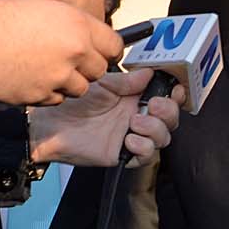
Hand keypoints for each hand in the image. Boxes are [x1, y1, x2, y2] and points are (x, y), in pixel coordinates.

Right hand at [0, 0, 123, 104]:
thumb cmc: (3, 16)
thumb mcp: (48, 9)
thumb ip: (74, 27)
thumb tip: (90, 41)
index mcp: (79, 25)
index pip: (114, 46)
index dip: (107, 51)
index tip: (101, 54)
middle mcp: (74, 52)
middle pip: (100, 71)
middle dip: (87, 68)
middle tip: (68, 63)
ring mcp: (57, 77)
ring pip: (80, 89)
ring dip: (67, 83)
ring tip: (44, 69)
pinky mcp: (39, 96)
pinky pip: (55, 99)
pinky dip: (47, 93)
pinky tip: (30, 78)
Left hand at [26, 69, 181, 166]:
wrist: (52, 124)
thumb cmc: (73, 102)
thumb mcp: (103, 83)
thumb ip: (128, 81)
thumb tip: (150, 73)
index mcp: (135, 98)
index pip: (166, 98)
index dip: (176, 95)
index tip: (175, 89)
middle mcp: (137, 117)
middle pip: (170, 119)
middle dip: (168, 111)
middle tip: (153, 105)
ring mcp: (132, 136)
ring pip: (163, 137)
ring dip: (155, 128)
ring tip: (134, 122)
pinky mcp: (123, 154)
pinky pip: (146, 156)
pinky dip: (143, 147)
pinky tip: (129, 139)